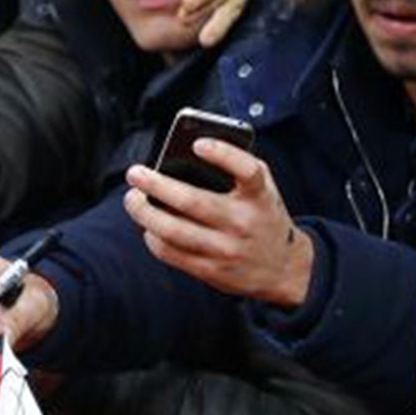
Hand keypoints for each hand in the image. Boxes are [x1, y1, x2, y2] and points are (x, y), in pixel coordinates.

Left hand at [123, 152, 312, 306]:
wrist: (282, 268)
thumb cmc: (262, 215)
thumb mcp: (262, 190)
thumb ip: (236, 170)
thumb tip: (184, 156)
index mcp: (260, 196)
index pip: (247, 171)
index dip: (223, 154)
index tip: (198, 144)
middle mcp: (244, 222)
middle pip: (193, 202)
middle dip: (157, 185)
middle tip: (134, 173)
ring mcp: (227, 249)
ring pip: (175, 231)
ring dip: (146, 213)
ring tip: (132, 198)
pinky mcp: (212, 271)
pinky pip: (172, 254)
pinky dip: (153, 238)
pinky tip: (146, 226)